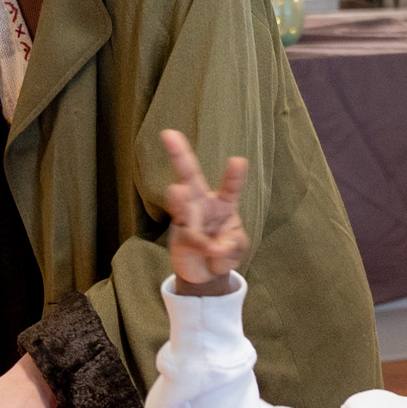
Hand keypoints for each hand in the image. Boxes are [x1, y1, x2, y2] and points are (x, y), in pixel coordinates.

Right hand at [159, 128, 249, 292]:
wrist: (206, 273)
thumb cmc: (225, 251)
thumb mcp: (238, 247)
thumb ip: (235, 244)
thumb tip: (219, 245)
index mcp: (224, 202)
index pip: (230, 186)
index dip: (234, 175)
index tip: (237, 161)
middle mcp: (202, 204)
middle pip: (190, 176)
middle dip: (179, 155)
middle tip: (168, 134)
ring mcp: (188, 218)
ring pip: (180, 203)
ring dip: (178, 198)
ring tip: (176, 192)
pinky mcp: (180, 236)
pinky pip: (189, 236)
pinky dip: (201, 244)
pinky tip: (212, 249)